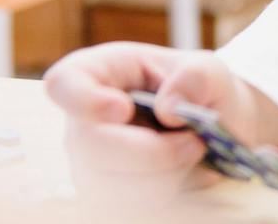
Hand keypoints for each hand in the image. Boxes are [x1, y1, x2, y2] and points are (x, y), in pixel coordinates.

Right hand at [44, 42, 277, 208]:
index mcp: (100, 73)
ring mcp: (88, 164)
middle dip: (152, 152)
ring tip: (193, 152)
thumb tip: (167, 109)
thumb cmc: (200, 91)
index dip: (84, 99)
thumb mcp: (210, 70)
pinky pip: (129, 207)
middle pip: (93, 147)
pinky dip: (167, 194)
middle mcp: (84, 122)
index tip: (122, 110)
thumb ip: (196, 77)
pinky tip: (184, 175)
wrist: (214, 131)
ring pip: (112, 186)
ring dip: (166, 176)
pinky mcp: (103, 197)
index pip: (63, 83)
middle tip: (195, 142)